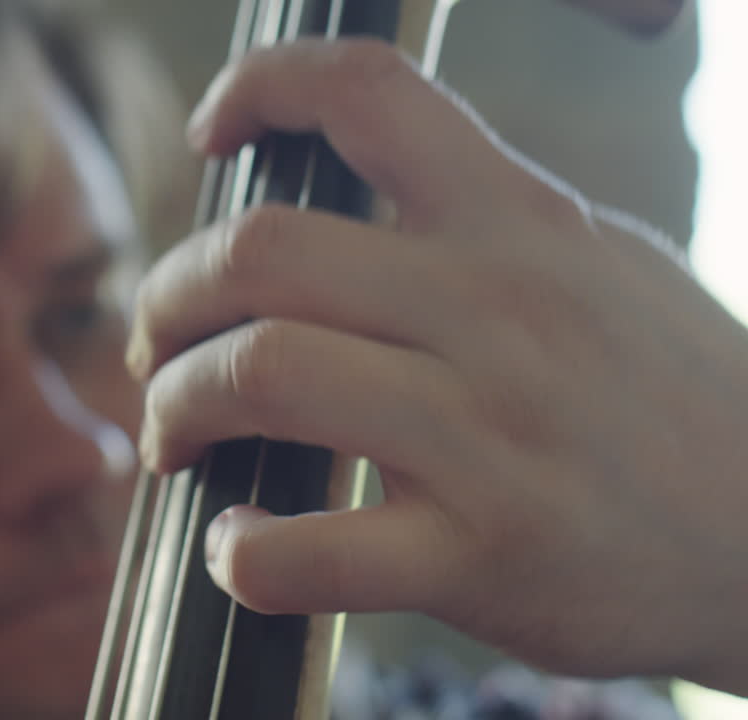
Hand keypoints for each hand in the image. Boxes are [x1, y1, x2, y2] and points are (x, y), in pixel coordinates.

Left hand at [127, 37, 747, 694]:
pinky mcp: (484, 557)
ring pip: (263, 375)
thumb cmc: (677, 401)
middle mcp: (501, 309)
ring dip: (177, 406)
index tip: (214, 135)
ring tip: (174, 437)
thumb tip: (351, 196)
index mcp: (522, 223)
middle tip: (157, 346)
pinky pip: (309, 550)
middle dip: (168, 296)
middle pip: (262, 251)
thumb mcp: (602, 264)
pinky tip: (240, 546)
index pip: (369, 93)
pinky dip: (242, 552)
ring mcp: (492, 435)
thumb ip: (484, 223)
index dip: (260, 89)